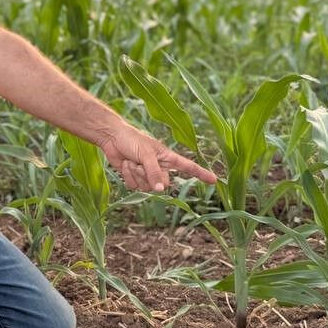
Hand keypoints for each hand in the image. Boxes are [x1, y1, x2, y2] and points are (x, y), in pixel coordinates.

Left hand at [98, 123, 217, 191]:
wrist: (112, 138)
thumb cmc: (132, 140)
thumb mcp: (146, 155)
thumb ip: (154, 172)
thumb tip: (161, 190)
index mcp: (168, 157)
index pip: (188, 167)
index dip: (201, 173)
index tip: (215, 180)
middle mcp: (160, 167)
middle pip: (164, 184)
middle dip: (149, 176)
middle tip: (140, 162)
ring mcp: (147, 174)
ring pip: (146, 187)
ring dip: (136, 174)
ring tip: (131, 161)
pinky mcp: (135, 178)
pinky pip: (134, 187)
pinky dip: (128, 176)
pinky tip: (124, 165)